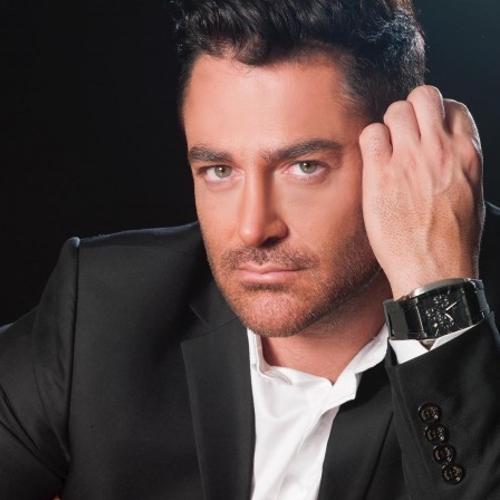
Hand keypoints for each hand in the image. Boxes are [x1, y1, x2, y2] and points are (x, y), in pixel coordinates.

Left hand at [359, 85, 484, 298]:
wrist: (435, 271)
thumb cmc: (453, 240)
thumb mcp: (470, 193)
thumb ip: (458, 164)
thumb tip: (444, 149)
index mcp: (466, 154)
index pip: (452, 107)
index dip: (435, 116)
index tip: (425, 131)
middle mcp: (440, 150)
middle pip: (423, 97)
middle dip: (411, 110)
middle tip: (403, 134)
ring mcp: (409, 160)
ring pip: (395, 110)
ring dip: (389, 126)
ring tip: (387, 151)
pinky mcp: (381, 175)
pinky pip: (370, 134)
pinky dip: (370, 143)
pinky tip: (374, 163)